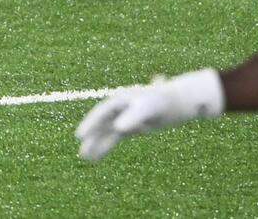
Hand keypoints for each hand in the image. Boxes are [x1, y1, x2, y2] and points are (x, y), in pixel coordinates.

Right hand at [76, 71, 223, 161]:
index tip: (80, 136)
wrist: (177, 102)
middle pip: (101, 124)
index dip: (90, 124)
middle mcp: (119, 108)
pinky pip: (115, 138)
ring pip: (106, 133)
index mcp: (120, 99)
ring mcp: (125, 118)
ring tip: (85, 158)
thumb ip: (133, 118)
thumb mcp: (147, 109)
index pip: (101, 113)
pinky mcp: (132, 127)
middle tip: (81, 152)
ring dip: (97, 144)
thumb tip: (118, 129)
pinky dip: (106, 146)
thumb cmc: (161, 102)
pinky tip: (98, 156)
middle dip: (91, 137)